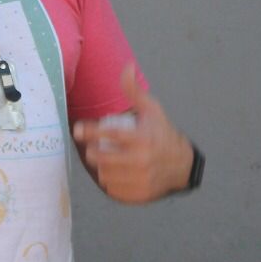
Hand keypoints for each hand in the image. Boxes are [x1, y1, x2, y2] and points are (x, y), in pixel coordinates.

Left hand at [71, 65, 192, 203]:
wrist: (183, 165)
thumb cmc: (162, 134)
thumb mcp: (152, 110)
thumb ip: (134, 90)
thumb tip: (127, 67)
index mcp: (143, 138)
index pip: (108, 134)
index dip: (89, 131)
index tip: (78, 129)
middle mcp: (141, 160)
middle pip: (101, 158)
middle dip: (92, 152)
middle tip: (92, 148)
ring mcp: (140, 179)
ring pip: (105, 175)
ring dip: (101, 168)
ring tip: (103, 161)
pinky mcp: (138, 194)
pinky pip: (113, 190)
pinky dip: (110, 182)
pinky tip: (114, 174)